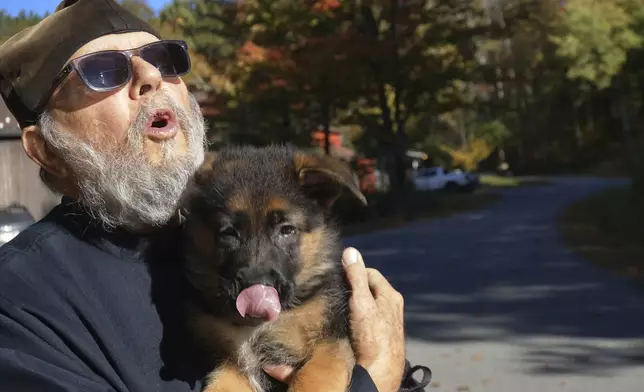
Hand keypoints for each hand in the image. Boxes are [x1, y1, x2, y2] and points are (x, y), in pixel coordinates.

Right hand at [342, 247, 405, 391]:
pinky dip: (354, 319)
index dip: (353, 272)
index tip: (338, 277)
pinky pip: (364, 320)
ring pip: (365, 306)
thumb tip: (350, 251)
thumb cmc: (373, 335)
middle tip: (336, 294)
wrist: (380, 370)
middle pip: (367, 289)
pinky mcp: (378, 336)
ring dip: (352, 305)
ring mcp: (385, 323)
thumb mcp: (362, 301)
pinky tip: (345, 325)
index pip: (369, 272)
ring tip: (338, 309)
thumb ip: (356, 276)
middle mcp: (391, 307)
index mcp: (390, 295)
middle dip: (351, 289)